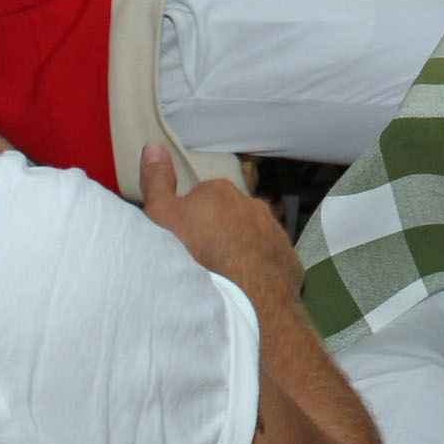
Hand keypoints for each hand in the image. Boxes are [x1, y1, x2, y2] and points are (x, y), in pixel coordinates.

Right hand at [139, 144, 305, 310]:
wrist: (242, 298)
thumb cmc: (196, 254)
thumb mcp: (161, 216)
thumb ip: (157, 181)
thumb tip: (154, 146)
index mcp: (221, 191)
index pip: (200, 198)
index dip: (188, 220)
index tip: (181, 240)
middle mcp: (253, 205)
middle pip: (228, 217)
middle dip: (217, 233)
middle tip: (199, 260)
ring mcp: (275, 233)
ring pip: (253, 239)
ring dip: (240, 251)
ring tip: (222, 277)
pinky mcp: (289, 261)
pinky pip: (271, 262)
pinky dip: (260, 271)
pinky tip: (247, 288)